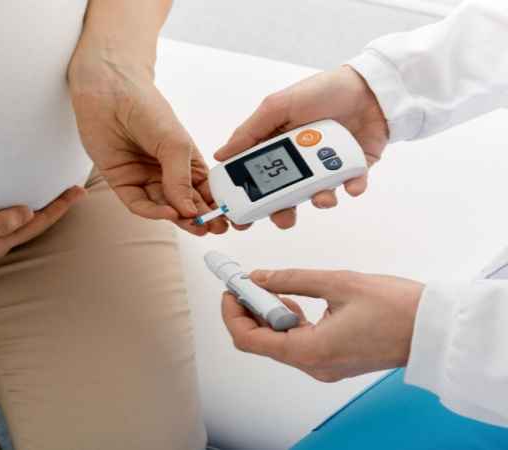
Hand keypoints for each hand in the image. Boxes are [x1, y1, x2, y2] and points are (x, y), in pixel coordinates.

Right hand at [0, 187, 85, 283]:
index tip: (77, 191)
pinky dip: (14, 216)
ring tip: (53, 198)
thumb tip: (27, 214)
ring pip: (17, 230)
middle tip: (75, 190)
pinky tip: (12, 209)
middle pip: (31, 228)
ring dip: (38, 214)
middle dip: (55, 210)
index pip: (33, 226)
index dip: (57, 209)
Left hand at [67, 36, 227, 235]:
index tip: (227, 218)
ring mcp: (144, 178)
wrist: (109, 92)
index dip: (216, 205)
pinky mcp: (122, 182)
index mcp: (186, 161)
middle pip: (185, 203)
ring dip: (179, 219)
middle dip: (200, 218)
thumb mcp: (175, 143)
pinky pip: (138, 204)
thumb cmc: (146, 107)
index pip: (204, 190)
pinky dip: (153, 212)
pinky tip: (168, 213)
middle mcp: (166, 172)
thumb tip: (189, 210)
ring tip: (195, 226)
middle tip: (213, 229)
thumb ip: (182, 178)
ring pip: (164, 207)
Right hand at [215, 66, 388, 229]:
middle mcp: (300, 160)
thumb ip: (250, 131)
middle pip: (285, 195)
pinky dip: (352, 188)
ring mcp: (327, 166)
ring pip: (318, 196)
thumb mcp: (279, 105)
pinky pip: (351, 186)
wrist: (371, 87)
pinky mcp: (354, 169)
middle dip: (282, 211)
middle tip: (283, 216)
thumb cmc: (323, 90)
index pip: (257, 176)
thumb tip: (221, 154)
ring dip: (319, 200)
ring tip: (323, 196)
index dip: (248, 197)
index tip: (242, 214)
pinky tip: (352, 183)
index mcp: (277, 145)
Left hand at [221, 268, 423, 381]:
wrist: (434, 329)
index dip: (232, 313)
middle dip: (249, 311)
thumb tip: (260, 277)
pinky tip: (293, 301)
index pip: (249, 339)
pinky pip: (299, 344)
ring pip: (279, 343)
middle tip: (248, 282)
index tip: (231, 289)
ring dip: (269, 315)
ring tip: (271, 287)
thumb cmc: (397, 308)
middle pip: (261, 342)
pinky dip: (288, 323)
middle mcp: (313, 365)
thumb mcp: (337, 283)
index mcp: (310, 351)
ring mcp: (324, 366)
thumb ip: (292, 280)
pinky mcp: (334, 360)